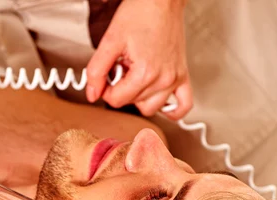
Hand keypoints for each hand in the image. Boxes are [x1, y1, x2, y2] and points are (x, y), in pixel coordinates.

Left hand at [86, 0, 192, 119]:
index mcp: (145, 73)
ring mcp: (175, 79)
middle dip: (122, 89)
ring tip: (137, 75)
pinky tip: (159, 100)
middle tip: (123, 67)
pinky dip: (172, 110)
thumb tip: (92, 94)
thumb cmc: (140, 13)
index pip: (116, 101)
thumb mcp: (110, 41)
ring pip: (151, 108)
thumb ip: (96, 71)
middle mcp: (163, 79)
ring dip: (140, 97)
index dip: (106, 89)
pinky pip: (183, 105)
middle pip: (132, 104)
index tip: (109, 73)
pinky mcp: (183, 75)